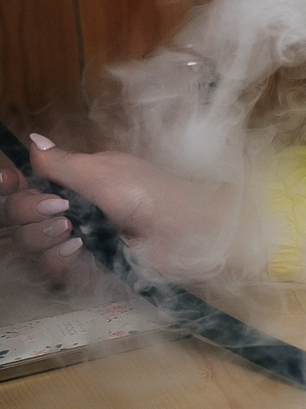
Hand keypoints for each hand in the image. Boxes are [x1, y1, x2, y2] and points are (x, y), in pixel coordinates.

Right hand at [1, 134, 217, 282]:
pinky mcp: (86, 268)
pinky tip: (79, 249)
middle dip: (29, 212)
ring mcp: (77, 240)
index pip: (27, 187)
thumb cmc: (149, 193)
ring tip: (73, 231)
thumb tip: (32, 139)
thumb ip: (62, 162)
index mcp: (74, 183)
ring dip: (43, 237)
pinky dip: (60, 259)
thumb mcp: (103, 171)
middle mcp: (70, 211)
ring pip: (31, 244)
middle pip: (20, 216)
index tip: (7, 182)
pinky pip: (52, 269)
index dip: (12, 187)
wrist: (184, 232)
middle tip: (58, 209)